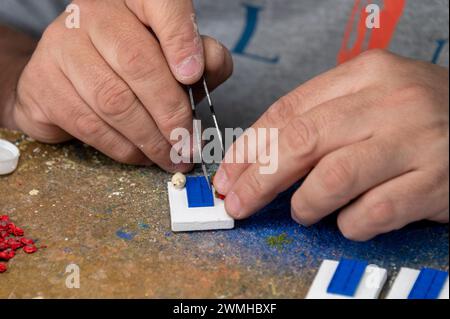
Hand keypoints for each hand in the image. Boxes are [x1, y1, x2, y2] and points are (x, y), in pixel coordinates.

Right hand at [10, 0, 231, 170]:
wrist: (67, 78)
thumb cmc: (130, 65)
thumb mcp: (173, 55)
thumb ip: (201, 56)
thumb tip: (207, 67)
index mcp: (132, 0)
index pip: (160, 4)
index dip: (180, 39)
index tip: (193, 75)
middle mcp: (92, 15)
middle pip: (138, 63)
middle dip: (170, 113)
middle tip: (187, 144)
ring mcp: (61, 47)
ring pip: (113, 101)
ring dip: (149, 139)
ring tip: (170, 157)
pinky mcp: (42, 84)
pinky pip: (90, 125)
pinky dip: (123, 148)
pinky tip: (141, 154)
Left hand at [214, 50, 448, 240]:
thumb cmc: (416, 115)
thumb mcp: (368, 98)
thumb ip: (319, 120)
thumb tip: (260, 158)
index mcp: (364, 74)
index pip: (286, 111)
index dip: (248, 148)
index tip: (228, 175)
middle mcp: (388, 102)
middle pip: (299, 143)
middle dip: (258, 180)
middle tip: (238, 203)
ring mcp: (415, 141)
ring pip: (331, 180)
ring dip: (305, 204)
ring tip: (304, 211)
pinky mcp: (435, 182)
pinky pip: (372, 213)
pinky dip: (350, 224)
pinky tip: (349, 220)